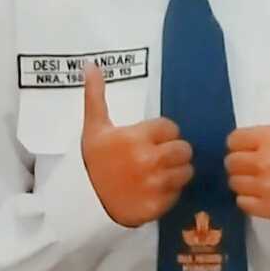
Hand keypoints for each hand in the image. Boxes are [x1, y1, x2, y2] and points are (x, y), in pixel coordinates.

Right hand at [79, 62, 194, 228]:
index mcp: (136, 138)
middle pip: (184, 149)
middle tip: (158, 157)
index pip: (171, 128)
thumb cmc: (93, 162)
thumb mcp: (94, 128)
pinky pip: (178, 193)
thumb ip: (95, 96)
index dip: (163, 133)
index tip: (150, 140)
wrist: (84, 203)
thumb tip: (90, 64)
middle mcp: (149, 160)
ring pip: (185, 171)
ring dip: (176, 171)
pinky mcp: (159, 206)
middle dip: (174, 151)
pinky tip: (154, 190)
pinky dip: (170, 192)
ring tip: (158, 173)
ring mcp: (155, 185)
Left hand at [231, 73, 269, 221]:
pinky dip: (248, 198)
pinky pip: (242, 203)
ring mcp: (269, 188)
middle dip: (240, 161)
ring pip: (234, 182)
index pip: (233, 140)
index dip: (241, 142)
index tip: (252, 146)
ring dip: (243, 180)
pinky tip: (262, 192)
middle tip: (255, 162)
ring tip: (258, 177)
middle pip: (231, 162)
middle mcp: (269, 163)